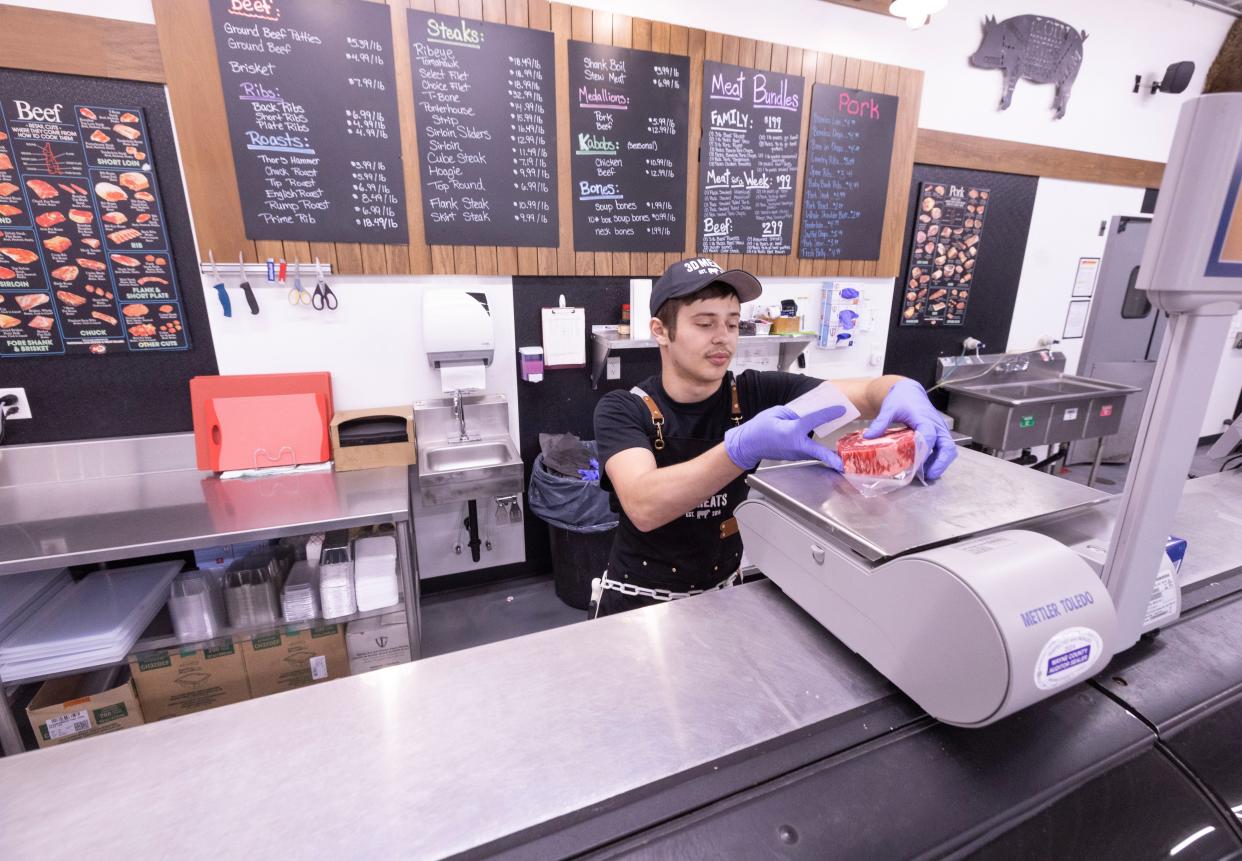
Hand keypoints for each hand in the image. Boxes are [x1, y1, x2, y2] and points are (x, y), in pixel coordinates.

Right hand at [725, 404, 845, 470]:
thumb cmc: (759, 429)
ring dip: (827, 453)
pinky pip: (810, 452)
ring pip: (815, 453)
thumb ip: (795, 412)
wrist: (748, 445)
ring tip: (840, 454)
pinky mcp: (795, 456)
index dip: (829, 413)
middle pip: (819, 451)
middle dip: (832, 457)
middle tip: (843, 463)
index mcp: (791, 431)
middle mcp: (795, 446)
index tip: (840, 410)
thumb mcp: (777, 413)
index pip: (814, 420)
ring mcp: (795, 454)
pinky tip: (826, 449)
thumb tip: (809, 412)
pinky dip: (819, 451)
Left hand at [864, 379, 956, 479]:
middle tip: (928, 475)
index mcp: (925, 418)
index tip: (915, 462)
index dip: (923, 449)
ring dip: (940, 463)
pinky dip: (938, 459)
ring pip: (948, 450)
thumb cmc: (901, 399)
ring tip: (927, 474)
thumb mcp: (889, 409)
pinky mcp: (939, 434)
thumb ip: (881, 422)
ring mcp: (939, 430)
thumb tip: (869, 436)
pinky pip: (944, 449)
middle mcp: (936, 425)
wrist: (909, 392)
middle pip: (947, 446)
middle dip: (940, 462)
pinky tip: (926, 467)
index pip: (929, 435)